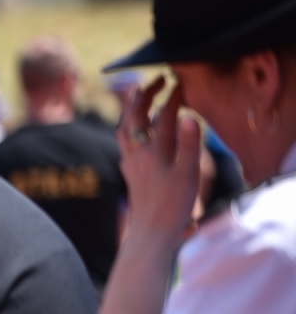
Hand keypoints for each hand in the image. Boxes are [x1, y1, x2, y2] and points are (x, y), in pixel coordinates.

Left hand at [119, 76, 203, 245]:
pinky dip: (128, 132)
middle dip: (144, 95)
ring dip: (131, 112)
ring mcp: (131, 166)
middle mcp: (138, 155)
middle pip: (136, 118)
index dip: (173, 96)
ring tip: (137, 97)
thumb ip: (188, 143)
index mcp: (154, 151)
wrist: (151, 234)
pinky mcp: (130, 176)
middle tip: (156, 79)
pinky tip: (133, 135)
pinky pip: (124, 147)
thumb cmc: (172, 206)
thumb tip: (188, 116)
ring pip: (125, 131)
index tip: (181, 80)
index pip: (163, 115)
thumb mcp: (187, 174)